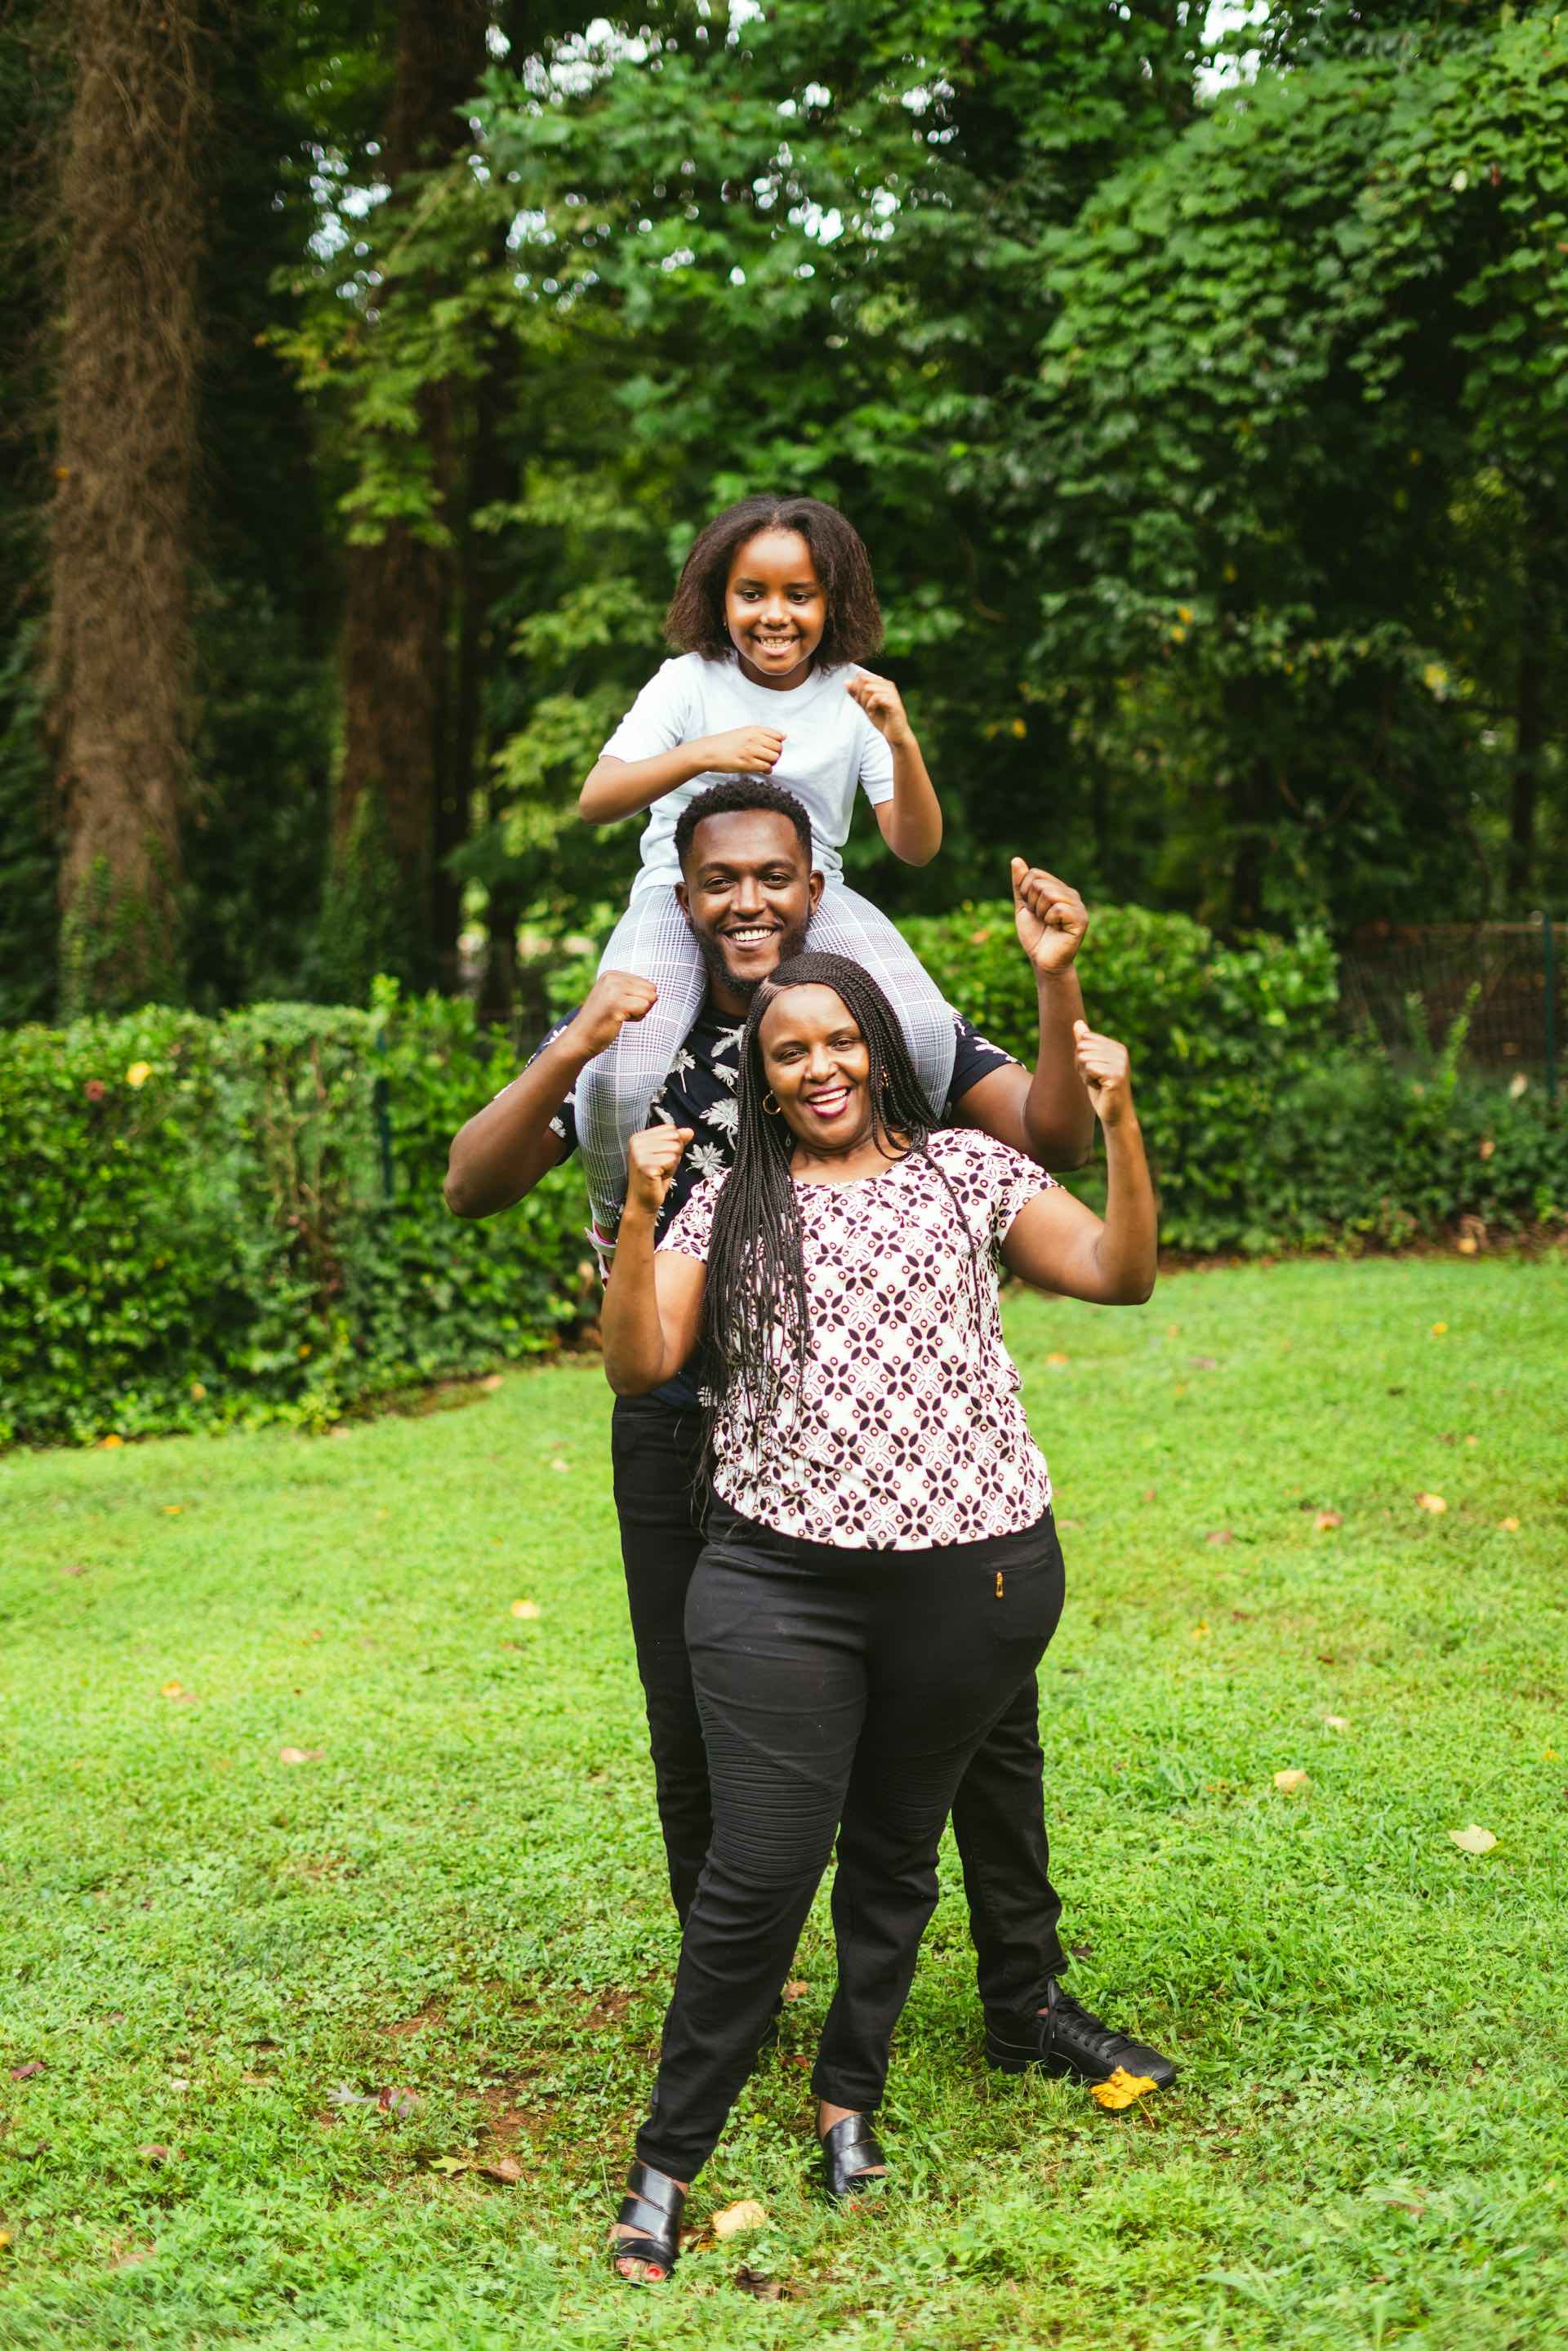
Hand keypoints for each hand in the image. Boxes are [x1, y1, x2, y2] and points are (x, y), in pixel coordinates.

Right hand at [568, 970, 659, 1057]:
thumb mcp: (614, 997)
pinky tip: (620, 1020)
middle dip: (642, 1005)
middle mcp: (612, 978)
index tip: (619, 1007)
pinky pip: (644, 1007)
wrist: (580, 1038)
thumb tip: (657, 993)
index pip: (647, 984)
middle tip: (621, 1013)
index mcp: (612, 974)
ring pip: (650, 998)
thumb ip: (631, 991)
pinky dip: (637, 1018)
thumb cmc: (601, 1022)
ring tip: (620, 1016)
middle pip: (651, 989)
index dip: (639, 1000)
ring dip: (640, 1012)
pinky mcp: (616, 1003)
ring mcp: (613, 989)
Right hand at [625, 1125, 693, 1216]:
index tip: (660, 1159)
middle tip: (661, 1167)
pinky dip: (670, 1171)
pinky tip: (659, 1178)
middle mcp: (636, 1142)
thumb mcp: (667, 1156)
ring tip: (660, 1173)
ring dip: (672, 1164)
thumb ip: (676, 1141)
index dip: (673, 1145)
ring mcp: (639, 1154)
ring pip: (675, 1149)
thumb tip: (689, 1131)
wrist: (642, 1202)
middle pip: (674, 1137)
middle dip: (674, 1154)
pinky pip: (672, 1160)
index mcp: (639, 1137)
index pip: (671, 1129)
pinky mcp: (645, 1166)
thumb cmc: (655, 1179)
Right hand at [702, 725, 784, 774]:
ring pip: (774, 758)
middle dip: (777, 755)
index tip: (772, 749)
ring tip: (766, 764)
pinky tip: (763, 770)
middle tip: (770, 759)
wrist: (709, 751)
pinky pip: (766, 767)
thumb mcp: (744, 732)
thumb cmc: (726, 743)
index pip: (778, 736)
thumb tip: (784, 736)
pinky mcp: (747, 763)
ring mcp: (750, 751)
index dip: (778, 744)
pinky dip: (767, 770)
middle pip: (778, 748)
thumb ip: (762, 733)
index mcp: (754, 730)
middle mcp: (753, 738)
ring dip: (773, 763)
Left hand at [846, 667, 913, 745]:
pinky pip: (875, 698)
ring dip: (864, 702)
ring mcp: (892, 692)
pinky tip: (872, 714)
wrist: (895, 735)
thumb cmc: (882, 720)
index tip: (861, 702)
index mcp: (882, 683)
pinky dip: (870, 707)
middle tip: (865, 707)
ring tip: (870, 711)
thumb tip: (846, 682)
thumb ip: (856, 694)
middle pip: (863, 681)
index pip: (861, 676)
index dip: (856, 689)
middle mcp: (888, 685)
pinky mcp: (893, 702)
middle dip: (859, 695)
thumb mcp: (865, 706)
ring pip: (868, 688)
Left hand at [1011, 859, 1088, 975]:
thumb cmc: (1035, 935)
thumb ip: (1020, 885)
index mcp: (1059, 888)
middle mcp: (1071, 894)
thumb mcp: (1023, 907)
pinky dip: (1050, 920)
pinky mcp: (1081, 920)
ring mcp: (1078, 906)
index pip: (1035, 874)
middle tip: (1041, 919)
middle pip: (1040, 883)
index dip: (1025, 892)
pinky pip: (1058, 908)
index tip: (1032, 909)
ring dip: (1040, 912)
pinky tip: (1056, 928)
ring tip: (1048, 923)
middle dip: (1032, 904)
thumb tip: (1016, 860)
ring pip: (1048, 894)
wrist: (1042, 960)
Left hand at [1073, 1020, 1134, 1128]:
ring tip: (1098, 1083)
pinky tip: (1100, 1087)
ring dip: (1085, 1074)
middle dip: (1081, 1065)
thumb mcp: (1090, 1063)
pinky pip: (1089, 1068)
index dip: (1081, 1056)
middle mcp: (1121, 1052)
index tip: (1093, 1070)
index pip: (1084, 1039)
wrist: (1115, 1114)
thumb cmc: (1101, 1089)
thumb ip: (1084, 1043)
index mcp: (1116, 1046)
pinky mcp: (1116, 1075)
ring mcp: (1120, 1063)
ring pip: (1084, 1058)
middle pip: (1082, 1047)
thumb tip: (1077, 1023)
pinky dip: (1088, 1080)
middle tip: (1095, 1078)